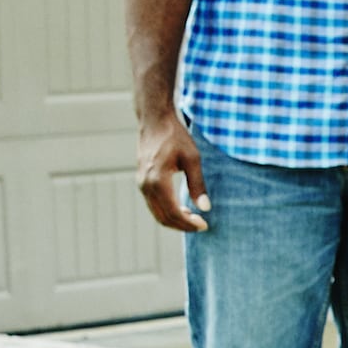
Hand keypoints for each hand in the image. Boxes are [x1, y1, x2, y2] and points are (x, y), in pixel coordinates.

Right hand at [137, 112, 208, 233]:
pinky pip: (153, 205)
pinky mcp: (142, 182)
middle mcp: (146, 185)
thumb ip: (198, 184)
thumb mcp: (192, 158)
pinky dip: (167, 212)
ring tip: (193, 218)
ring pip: (157, 214)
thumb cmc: (175, 137)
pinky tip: (182, 209)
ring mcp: (141, 184)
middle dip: (182, 226)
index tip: (204, 225)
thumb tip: (206, 208)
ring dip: (175, 220)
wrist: (154, 122)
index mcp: (158, 180)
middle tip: (201, 225)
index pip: (173, 212)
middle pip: (163, 217)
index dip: (188, 223)